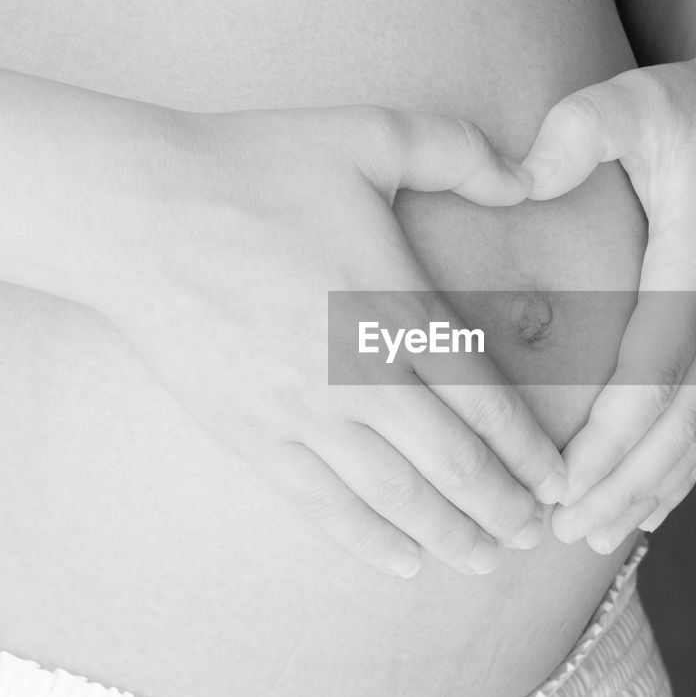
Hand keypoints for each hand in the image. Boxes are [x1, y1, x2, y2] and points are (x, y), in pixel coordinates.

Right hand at [92, 105, 564, 577]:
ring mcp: (302, 415)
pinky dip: (370, 542)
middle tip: (538, 533)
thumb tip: (527, 174)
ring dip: (450, 536)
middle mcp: (357, 376)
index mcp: (394, 309)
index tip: (560, 481)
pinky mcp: (252, 437)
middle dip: (504, 508)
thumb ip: (457, 150)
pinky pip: (322, 507)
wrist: (136, 213)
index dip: (530, 452)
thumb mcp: (367, 133)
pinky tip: (405, 563)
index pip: (486, 401)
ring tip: (488, 560)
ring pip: (395, 499)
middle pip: (452, 465)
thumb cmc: (253, 167)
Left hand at [520, 38, 695, 551]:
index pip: (653, 376)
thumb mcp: (630, 98)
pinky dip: (686, 466)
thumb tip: (516, 179)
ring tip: (598, 536)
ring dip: (652, 488)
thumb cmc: (693, 104)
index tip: (560, 486)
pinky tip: (652, 503)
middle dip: (623, 484)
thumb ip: (573, 133)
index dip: (610, 441)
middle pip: (679, 423)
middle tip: (563, 534)